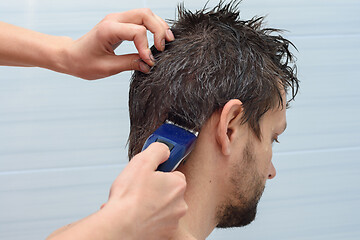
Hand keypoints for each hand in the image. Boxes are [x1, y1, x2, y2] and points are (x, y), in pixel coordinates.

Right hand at [47, 142, 186, 239]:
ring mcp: (172, 221)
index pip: (173, 174)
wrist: (119, 227)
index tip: (148, 175)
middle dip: (154, 189)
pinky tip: (135, 214)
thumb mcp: (142, 161)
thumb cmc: (129, 199)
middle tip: (138, 189)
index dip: (158, 173)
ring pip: (162, 207)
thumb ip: (158, 150)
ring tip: (134, 203)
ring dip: (150, 204)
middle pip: (167, 191)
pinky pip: (156, 221)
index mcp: (178, 185)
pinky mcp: (163, 234)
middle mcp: (180, 205)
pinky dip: (147, 218)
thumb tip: (164, 150)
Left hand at [63, 9, 174, 78]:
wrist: (71, 56)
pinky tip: (157, 38)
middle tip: (164, 47)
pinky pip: (141, 19)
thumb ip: (130, 64)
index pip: (137, 31)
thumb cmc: (83, 62)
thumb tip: (148, 65)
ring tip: (166, 41)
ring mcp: (118, 19)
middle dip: (159, 30)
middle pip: (145, 14)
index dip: (146, 47)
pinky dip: (152, 27)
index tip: (149, 61)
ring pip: (145, 14)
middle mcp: (114, 19)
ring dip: (158, 26)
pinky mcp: (120, 23)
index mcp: (108, 29)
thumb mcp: (107, 67)